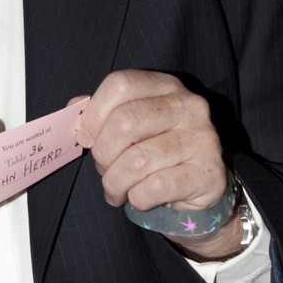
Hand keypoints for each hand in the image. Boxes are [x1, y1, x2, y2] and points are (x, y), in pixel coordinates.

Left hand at [75, 70, 240, 258]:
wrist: (199, 183)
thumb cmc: (156, 147)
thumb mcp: (131, 122)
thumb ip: (101, 112)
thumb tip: (74, 110)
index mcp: (164, 85)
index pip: (121, 84)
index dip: (94, 113)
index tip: (84, 137)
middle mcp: (187, 106)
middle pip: (126, 121)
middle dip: (104, 153)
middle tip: (102, 168)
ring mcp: (203, 138)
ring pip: (137, 160)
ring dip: (116, 182)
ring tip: (115, 189)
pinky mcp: (208, 174)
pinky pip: (155, 187)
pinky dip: (137, 198)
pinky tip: (137, 198)